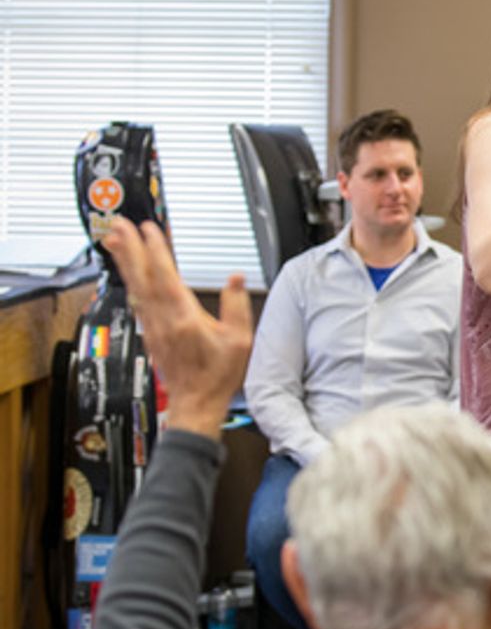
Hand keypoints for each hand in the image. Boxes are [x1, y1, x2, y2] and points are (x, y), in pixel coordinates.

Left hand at [102, 217, 251, 438]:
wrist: (196, 404)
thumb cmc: (217, 376)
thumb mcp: (239, 340)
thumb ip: (236, 306)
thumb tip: (235, 279)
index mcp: (183, 318)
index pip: (165, 275)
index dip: (155, 250)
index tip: (149, 229)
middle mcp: (162, 320)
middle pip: (141, 277)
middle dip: (129, 248)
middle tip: (117, 225)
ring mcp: (152, 327)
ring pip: (134, 287)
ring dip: (123, 262)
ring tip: (113, 240)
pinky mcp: (150, 334)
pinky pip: (136, 300)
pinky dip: (130, 281)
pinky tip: (128, 274)